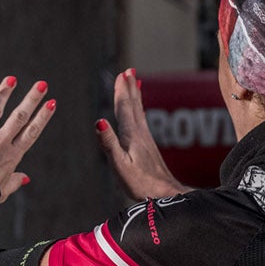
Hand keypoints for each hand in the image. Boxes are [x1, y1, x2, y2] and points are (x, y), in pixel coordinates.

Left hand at [0, 76, 55, 204]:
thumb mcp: (3, 190)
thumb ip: (15, 181)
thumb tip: (25, 178)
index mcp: (12, 156)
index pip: (32, 131)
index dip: (43, 116)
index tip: (52, 103)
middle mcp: (1, 143)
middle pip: (20, 117)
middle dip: (32, 99)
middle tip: (42, 84)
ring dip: (5, 93)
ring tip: (12, 79)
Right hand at [96, 68, 188, 200]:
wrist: (165, 195)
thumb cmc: (141, 183)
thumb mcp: (119, 165)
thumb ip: (108, 143)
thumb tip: (99, 122)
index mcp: (131, 135)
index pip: (125, 107)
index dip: (122, 90)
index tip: (122, 73)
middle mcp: (140, 134)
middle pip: (134, 105)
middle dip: (130, 88)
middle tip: (129, 70)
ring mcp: (146, 140)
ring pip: (139, 112)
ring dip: (136, 96)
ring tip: (135, 82)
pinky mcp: (148, 148)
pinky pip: (142, 122)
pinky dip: (139, 111)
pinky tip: (139, 113)